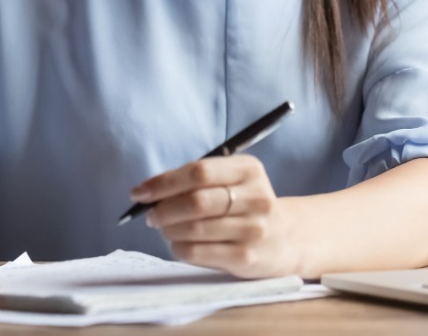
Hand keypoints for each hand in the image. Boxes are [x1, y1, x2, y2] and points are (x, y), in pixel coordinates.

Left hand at [131, 154, 301, 278]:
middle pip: (196, 201)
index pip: (199, 172)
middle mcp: (255, 197)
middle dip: (163, 209)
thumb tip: (149, 192)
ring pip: (194, 229)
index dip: (163, 182)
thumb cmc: (246, 205)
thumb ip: (199, 181)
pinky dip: (179, 248)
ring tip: (164, 229)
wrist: (287, 238)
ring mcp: (253, 229)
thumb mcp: (235, 180)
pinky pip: (199, 252)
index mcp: (249, 169)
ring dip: (168, 230)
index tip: (139, 192)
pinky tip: (178, 244)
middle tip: (151, 215)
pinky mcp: (246, 257)